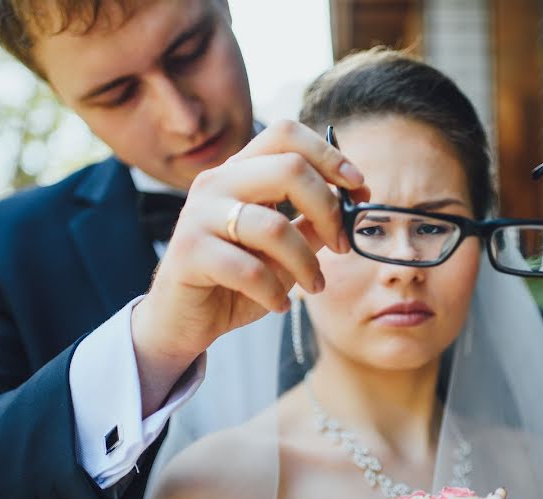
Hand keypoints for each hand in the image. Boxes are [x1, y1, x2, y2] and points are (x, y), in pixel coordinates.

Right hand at [131, 120, 363, 414]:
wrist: (183, 319)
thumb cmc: (235, 280)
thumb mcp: (283, 249)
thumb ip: (312, 223)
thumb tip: (355, 203)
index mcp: (240, 171)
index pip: (286, 134)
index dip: (330, 155)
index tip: (359, 187)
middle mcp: (216, 182)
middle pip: (289, 169)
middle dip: (329, 210)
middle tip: (342, 246)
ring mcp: (198, 215)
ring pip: (274, 226)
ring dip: (307, 264)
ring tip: (314, 286)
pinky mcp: (188, 253)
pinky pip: (249, 270)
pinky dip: (275, 292)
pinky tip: (279, 305)